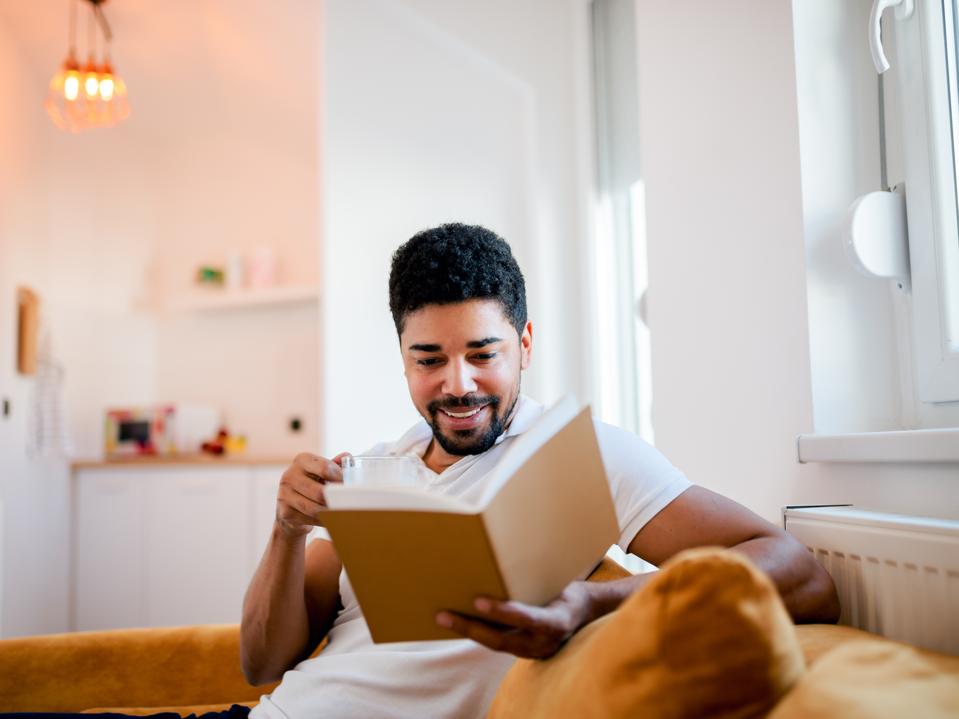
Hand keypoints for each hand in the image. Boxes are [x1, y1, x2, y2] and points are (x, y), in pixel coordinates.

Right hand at [275, 451, 348, 538]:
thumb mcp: (321, 471)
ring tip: (344, 513)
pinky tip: (332, 520)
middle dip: (336, 499)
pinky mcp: (285, 512)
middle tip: (349, 504)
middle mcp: (290, 475)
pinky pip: (309, 519)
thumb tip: (347, 457)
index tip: (350, 486)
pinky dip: (323, 522)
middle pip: (320, 492)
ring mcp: (284, 494)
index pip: (325, 468)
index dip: (340, 478)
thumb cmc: (311, 483)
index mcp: (302, 460)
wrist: (289, 505)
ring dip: (331, 513)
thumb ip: (335, 464)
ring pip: (314, 508)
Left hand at [435, 581, 594, 658]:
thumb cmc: (568, 589)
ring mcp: (532, 652)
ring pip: (494, 643)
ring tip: (441, 617)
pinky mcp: (523, 652)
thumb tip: (505, 553)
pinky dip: (476, 632)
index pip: (527, 619)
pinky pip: (496, 643)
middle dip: (470, 627)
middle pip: (501, 639)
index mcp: (557, 622)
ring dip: (467, 630)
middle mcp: (544, 643)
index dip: (503, 612)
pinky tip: (456, 621)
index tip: (478, 601)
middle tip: (443, 615)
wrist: (586, 613)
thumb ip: (535, 578)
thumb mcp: (560, 582)